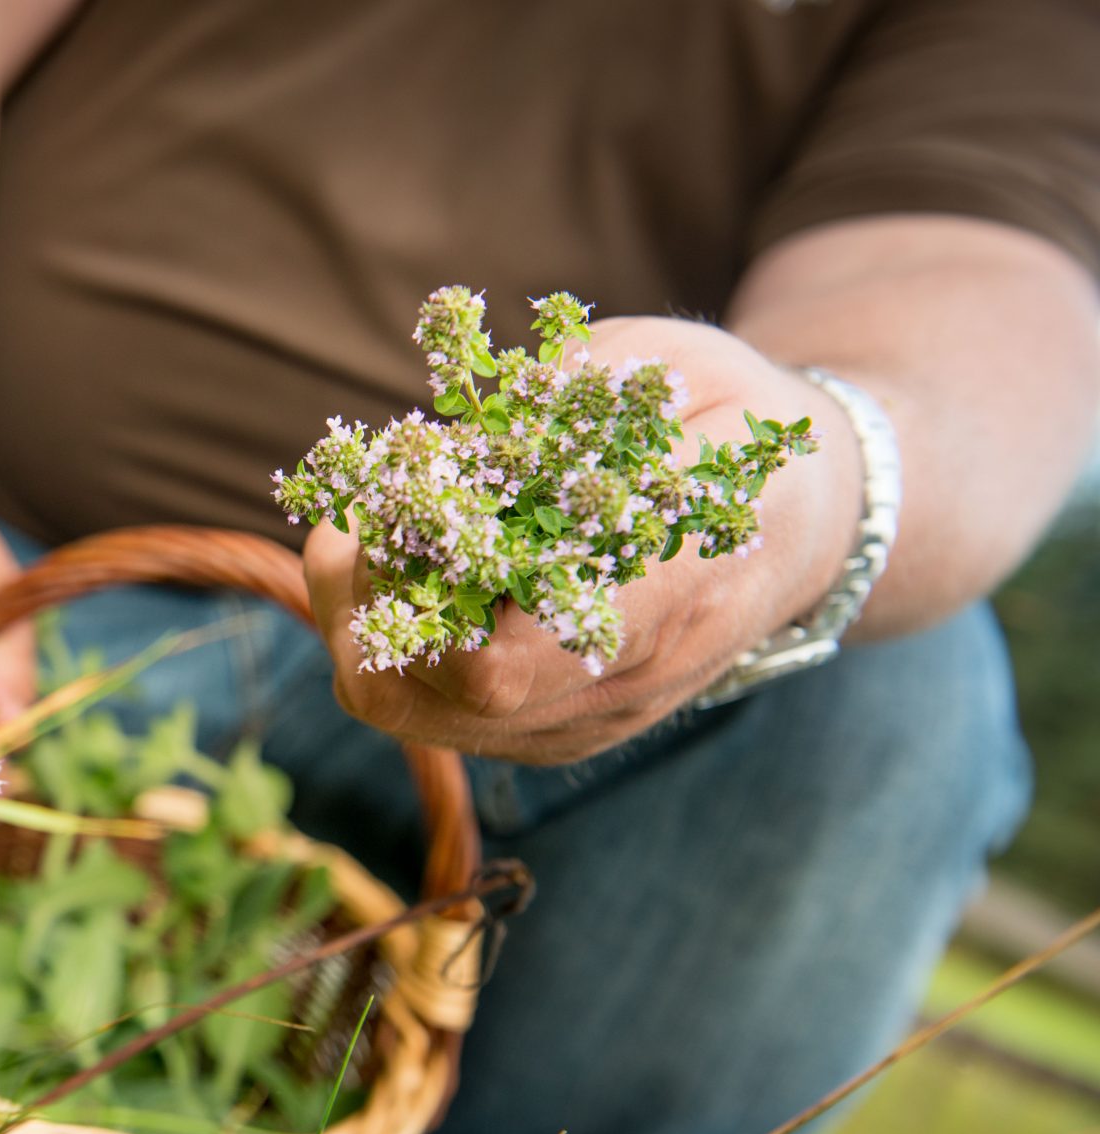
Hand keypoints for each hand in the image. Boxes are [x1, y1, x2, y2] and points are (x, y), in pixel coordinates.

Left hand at [302, 316, 863, 764]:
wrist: (809, 517)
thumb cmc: (727, 420)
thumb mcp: (666, 369)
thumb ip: (557, 406)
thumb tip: (436, 451)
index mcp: (676, 585)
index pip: (511, 650)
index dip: (425, 581)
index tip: (402, 497)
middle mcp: (631, 678)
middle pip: (442, 689)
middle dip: (370, 600)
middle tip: (356, 519)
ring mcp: (590, 719)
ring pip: (414, 713)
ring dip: (361, 625)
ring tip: (361, 538)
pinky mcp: (557, 732)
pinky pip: (432, 715)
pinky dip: (388, 647)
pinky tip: (398, 574)